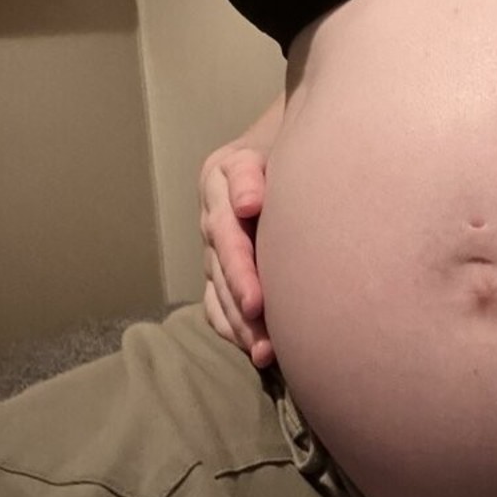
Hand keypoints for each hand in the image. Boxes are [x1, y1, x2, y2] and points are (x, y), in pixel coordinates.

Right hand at [199, 142, 274, 368]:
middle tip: (257, 307)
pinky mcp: (218, 275)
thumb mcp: (274, 145)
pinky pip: (216, 307)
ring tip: (264, 349)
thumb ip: (257, 173)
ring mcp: (212, 248)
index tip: (251, 220)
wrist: (275, 160)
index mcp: (221, 175)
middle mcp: (212, 214)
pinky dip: (233, 330)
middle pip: (221, 252)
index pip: (229, 202)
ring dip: (239, 320)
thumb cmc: (284, 152)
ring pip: (218, 288)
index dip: (241, 221)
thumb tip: (248, 206)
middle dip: (239, 282)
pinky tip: (254, 350)